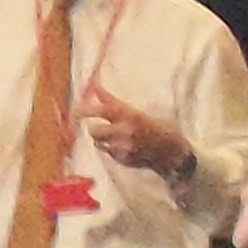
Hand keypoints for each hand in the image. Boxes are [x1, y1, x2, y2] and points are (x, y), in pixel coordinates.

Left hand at [77, 85, 191, 177]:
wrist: (171, 152)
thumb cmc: (154, 127)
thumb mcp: (135, 111)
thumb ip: (112, 101)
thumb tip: (95, 87)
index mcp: (130, 114)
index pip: (101, 110)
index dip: (85, 109)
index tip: (76, 111)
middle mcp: (126, 131)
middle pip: (94, 130)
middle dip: (93, 128)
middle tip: (97, 126)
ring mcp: (124, 147)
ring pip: (98, 143)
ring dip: (102, 139)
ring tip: (115, 137)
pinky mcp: (123, 159)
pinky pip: (108, 152)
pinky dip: (111, 149)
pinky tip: (126, 147)